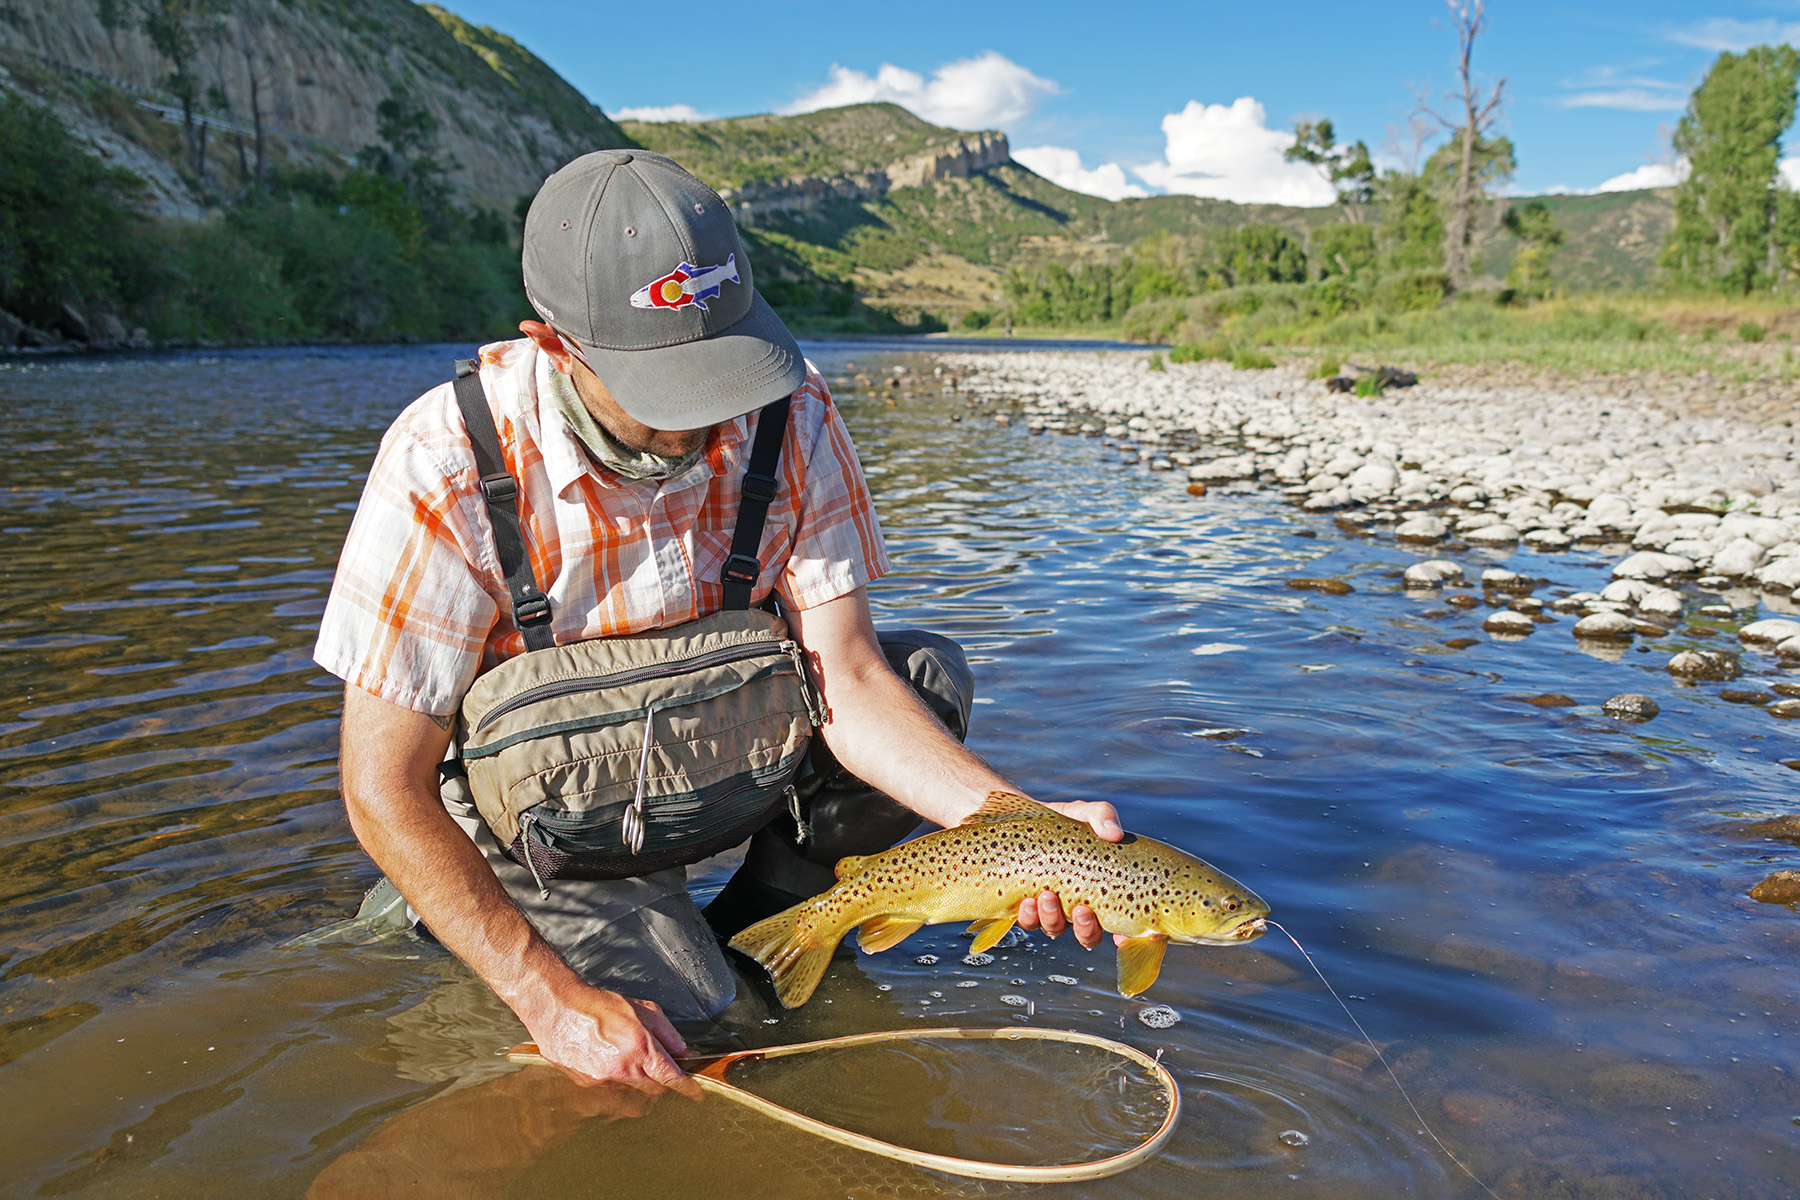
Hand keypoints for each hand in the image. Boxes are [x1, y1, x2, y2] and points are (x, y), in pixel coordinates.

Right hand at [523, 982, 701, 1100]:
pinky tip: (613, 1071)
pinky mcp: (588, 1087)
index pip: (672, 1078)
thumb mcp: (643, 1009)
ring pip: (634, 1099)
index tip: (696, 1093)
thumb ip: (668, 1034)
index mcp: (640, 1047)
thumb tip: (685, 1052)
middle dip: (662, 1084)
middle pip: (655, 1092)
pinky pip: (612, 1098)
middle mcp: (623, 1069)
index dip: (688, 1088)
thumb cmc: (599, 1006)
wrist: (558, 1009)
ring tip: (632, 1069)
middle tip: (659, 1071)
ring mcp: (603, 1081)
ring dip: (640, 1089)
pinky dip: (619, 1090)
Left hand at [1017, 800, 1128, 950]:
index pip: (1119, 923)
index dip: (1125, 937)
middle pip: (1087, 934)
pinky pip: (1028, 922)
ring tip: (1047, 895)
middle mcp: (1077, 906)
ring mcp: (1050, 909)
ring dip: (1052, 918)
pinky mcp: (1025, 906)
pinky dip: (1029, 915)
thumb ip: (1102, 816)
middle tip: (1081, 909)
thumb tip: (1115, 833)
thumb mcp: (1085, 814)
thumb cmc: (1061, 821)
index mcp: (1100, 892)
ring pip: (1055, 929)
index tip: (1122, 935)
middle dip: (1085, 928)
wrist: (1021, 819)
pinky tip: (1027, 900)